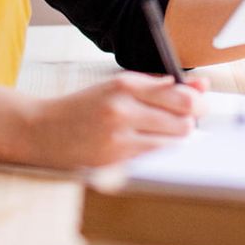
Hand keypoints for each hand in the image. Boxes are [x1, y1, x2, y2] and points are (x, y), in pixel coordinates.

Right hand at [23, 73, 208, 168]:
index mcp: (125, 84)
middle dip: (190, 122)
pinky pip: (155, 159)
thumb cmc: (84, 107)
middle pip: (183, 120)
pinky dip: (158, 153)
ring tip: (160, 133)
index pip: (181, 95)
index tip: (199, 105)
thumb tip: (201, 86)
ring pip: (173, 143)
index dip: (198, 103)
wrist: (43, 130)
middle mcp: (122, 108)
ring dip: (175, 140)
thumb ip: (159, 86)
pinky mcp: (115, 160)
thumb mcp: (118, 87)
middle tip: (183, 121)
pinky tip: (146, 146)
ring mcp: (118, 137)